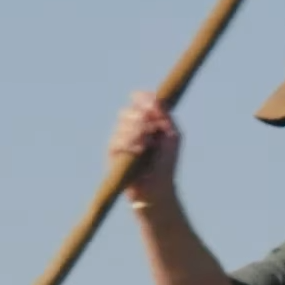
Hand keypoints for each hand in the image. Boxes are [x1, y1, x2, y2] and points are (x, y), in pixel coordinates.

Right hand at [110, 92, 179, 209]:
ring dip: (137, 133)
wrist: (158, 187)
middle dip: (141, 118)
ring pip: (121, 125)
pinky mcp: (112, 152)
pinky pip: (116, 141)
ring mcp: (119, 139)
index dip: (142, 98)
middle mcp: (130, 127)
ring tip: (149, 146)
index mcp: (146, 121)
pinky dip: (130, 144)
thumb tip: (156, 98)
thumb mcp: (172, 136)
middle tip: (152, 129)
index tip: (150, 103)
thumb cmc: (166, 162)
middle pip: (127, 111)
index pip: (138, 101)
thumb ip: (165, 116)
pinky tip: (140, 151)